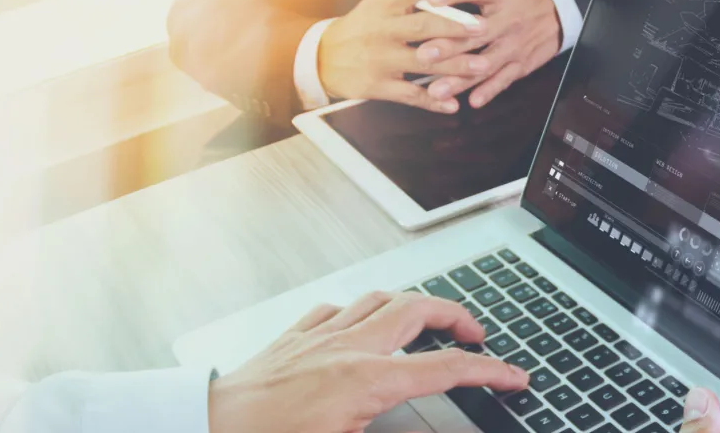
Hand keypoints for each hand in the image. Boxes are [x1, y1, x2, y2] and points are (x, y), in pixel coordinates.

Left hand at [207, 292, 528, 432]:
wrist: (203, 431)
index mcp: (367, 381)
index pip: (447, 369)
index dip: (490, 371)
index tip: (515, 377)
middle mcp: (346, 349)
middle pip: (419, 311)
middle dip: (457, 318)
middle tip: (477, 335)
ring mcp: (317, 339)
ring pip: (380, 299)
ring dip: (413, 304)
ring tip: (431, 319)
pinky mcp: (290, 341)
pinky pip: (335, 309)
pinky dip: (361, 310)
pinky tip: (362, 323)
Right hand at [318, 0, 491, 112]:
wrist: (322, 58)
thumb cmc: (363, 25)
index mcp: (385, 4)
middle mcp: (382, 30)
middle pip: (421, 27)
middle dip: (455, 27)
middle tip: (483, 27)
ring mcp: (380, 59)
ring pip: (422, 62)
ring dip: (454, 66)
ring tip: (482, 66)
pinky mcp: (377, 86)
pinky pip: (410, 95)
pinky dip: (433, 101)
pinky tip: (453, 104)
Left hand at [417, 0, 563, 107]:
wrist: (558, 13)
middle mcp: (508, 19)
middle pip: (477, 33)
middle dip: (450, 45)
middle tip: (424, 54)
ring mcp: (515, 45)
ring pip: (487, 63)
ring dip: (462, 78)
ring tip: (437, 89)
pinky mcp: (521, 64)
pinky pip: (505, 80)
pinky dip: (490, 91)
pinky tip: (472, 102)